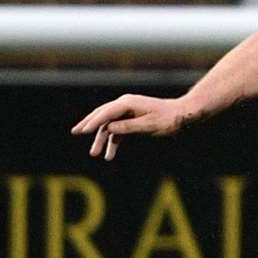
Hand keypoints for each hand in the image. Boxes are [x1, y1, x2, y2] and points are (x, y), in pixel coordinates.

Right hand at [71, 94, 194, 160]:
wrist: (182, 114)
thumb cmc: (168, 119)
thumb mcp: (148, 125)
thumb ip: (128, 126)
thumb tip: (109, 128)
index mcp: (128, 103)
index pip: (105, 113)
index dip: (92, 122)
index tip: (81, 131)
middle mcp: (125, 104)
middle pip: (102, 115)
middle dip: (89, 126)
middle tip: (75, 133)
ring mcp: (128, 111)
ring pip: (109, 125)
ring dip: (102, 139)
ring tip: (95, 154)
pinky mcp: (132, 119)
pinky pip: (118, 130)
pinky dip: (114, 141)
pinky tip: (109, 155)